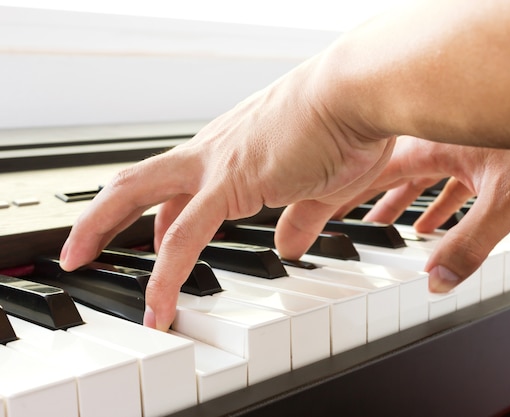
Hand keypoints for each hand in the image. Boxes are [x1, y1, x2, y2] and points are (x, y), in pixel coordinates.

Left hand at [60, 59, 395, 330]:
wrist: (355, 95)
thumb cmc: (345, 128)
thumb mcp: (320, 187)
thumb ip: (301, 219)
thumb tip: (290, 247)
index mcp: (231, 151)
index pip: (179, 188)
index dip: (158, 219)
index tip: (150, 244)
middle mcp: (213, 153)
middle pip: (136, 180)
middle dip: (101, 213)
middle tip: (78, 246)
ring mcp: (215, 166)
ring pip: (136, 195)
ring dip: (99, 228)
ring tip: (77, 262)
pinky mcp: (230, 184)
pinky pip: (185, 238)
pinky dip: (166, 277)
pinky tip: (161, 308)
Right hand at [329, 136, 509, 290]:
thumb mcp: (508, 201)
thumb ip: (470, 245)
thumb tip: (437, 281)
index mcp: (435, 147)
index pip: (376, 171)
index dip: (348, 190)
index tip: (324, 204)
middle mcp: (444, 145)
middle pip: (393, 175)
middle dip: (369, 198)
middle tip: (345, 216)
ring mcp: (465, 151)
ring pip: (421, 180)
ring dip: (402, 204)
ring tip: (384, 224)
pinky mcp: (486, 159)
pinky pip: (449, 185)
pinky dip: (437, 207)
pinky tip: (434, 226)